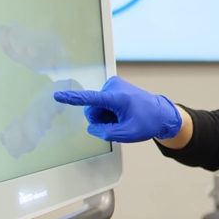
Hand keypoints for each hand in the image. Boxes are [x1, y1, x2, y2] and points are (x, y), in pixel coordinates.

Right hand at [53, 76, 181, 142]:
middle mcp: (113, 87)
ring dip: (106, 116)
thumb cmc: (147, 122)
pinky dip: (109, 111)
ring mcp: (113, 85)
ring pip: (97, 107)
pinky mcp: (113, 86)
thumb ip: (106, 133)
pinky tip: (122, 113)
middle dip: (101, 119)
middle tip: (119, 123)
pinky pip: (102, 103)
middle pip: (92, 109)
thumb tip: (92, 128)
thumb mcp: (127, 134)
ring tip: (123, 117)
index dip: (72, 99)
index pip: (91, 99)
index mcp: (117, 98)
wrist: (161, 113)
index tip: (58, 96)